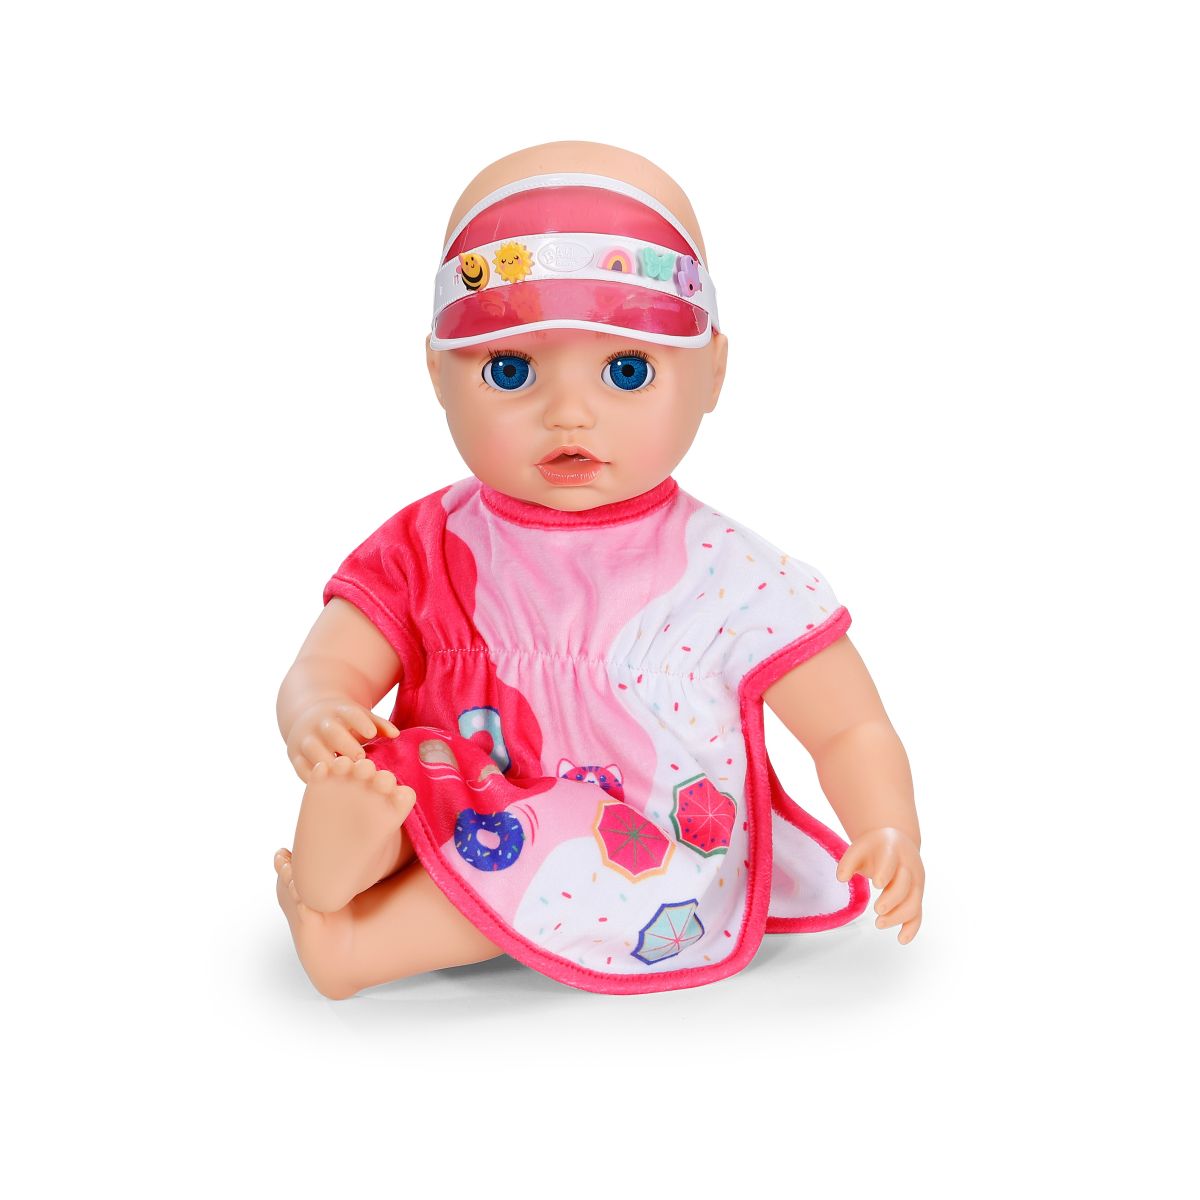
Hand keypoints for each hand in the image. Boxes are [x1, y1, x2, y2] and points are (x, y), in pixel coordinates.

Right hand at [286, 699, 399, 782]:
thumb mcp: (360, 717)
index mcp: (339, 711)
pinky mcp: (294, 755)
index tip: (372, 734)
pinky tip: (326, 786)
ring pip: (313, 749)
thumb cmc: (345, 722)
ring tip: (344, 776)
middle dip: (346, 745)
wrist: (310, 716)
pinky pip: (301, 767)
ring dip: (328, 762)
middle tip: (361, 760)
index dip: (361, 723)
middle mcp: (320, 723)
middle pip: (332, 732)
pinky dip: (313, 776)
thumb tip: (396, 734)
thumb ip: (379, 725)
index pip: (351, 714)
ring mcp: (305, 738)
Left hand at [836, 827, 923, 943]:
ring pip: (913, 902)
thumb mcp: (859, 848)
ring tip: (879, 924)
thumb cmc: (875, 849)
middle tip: (877, 910)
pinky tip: (901, 939)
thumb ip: (848, 862)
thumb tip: (841, 878)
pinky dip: (912, 928)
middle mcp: (909, 866)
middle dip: (892, 900)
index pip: (891, 861)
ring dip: (898, 916)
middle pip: (904, 885)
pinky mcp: (917, 895)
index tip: (877, 884)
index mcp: (892, 850)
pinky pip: (918, 913)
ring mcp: (916, 882)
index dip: (885, 872)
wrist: (897, 842)